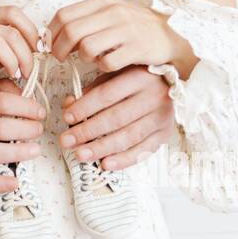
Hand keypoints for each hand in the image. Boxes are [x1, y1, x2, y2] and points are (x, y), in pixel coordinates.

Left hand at [47, 0, 197, 77]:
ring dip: (81, 58)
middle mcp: (113, 12)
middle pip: (72, 32)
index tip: (50, 44)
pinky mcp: (136, 49)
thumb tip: (53, 34)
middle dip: (59, 49)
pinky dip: (101, 66)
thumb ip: (86, 19)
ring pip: (86, 47)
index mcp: (103, 1)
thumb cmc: (134, 26)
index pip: (64, 15)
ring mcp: (126, 30)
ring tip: (87, 59)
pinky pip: (107, 62)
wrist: (172, 34)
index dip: (52, 33)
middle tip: (60, 58)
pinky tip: (106, 63)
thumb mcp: (111, 13)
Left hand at [56, 65, 178, 169]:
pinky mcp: (165, 133)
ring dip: (102, 148)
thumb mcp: (116, 74)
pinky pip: (143, 151)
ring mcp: (161, 117)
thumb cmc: (136, 77)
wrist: (171, 82)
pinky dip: (123, 160)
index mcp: (138, 77)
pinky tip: (105, 164)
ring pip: (128, 137)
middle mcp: (153, 97)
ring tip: (81, 154)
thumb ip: (93, 90)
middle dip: (88, 132)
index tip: (67, 117)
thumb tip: (69, 106)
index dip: (85, 107)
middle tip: (66, 141)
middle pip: (116, 118)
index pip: (107, 94)